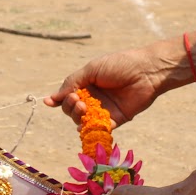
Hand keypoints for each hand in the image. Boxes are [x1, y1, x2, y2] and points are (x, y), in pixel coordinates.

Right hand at [44, 43, 175, 127]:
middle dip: (70, 107)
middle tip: (77, 100)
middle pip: (73, 110)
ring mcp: (104, 110)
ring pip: (83, 120)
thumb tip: (54, 98)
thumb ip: (73, 82)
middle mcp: (94, 98)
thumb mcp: (92, 69)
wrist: (146, 72)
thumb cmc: (120, 65)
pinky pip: (100, 129)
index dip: (59, 100)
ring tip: (83, 107)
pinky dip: (91, 129)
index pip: (68, 95)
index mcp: (88, 84)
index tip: (49, 102)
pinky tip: (84, 126)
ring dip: (78, 116)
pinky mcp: (116, 119)